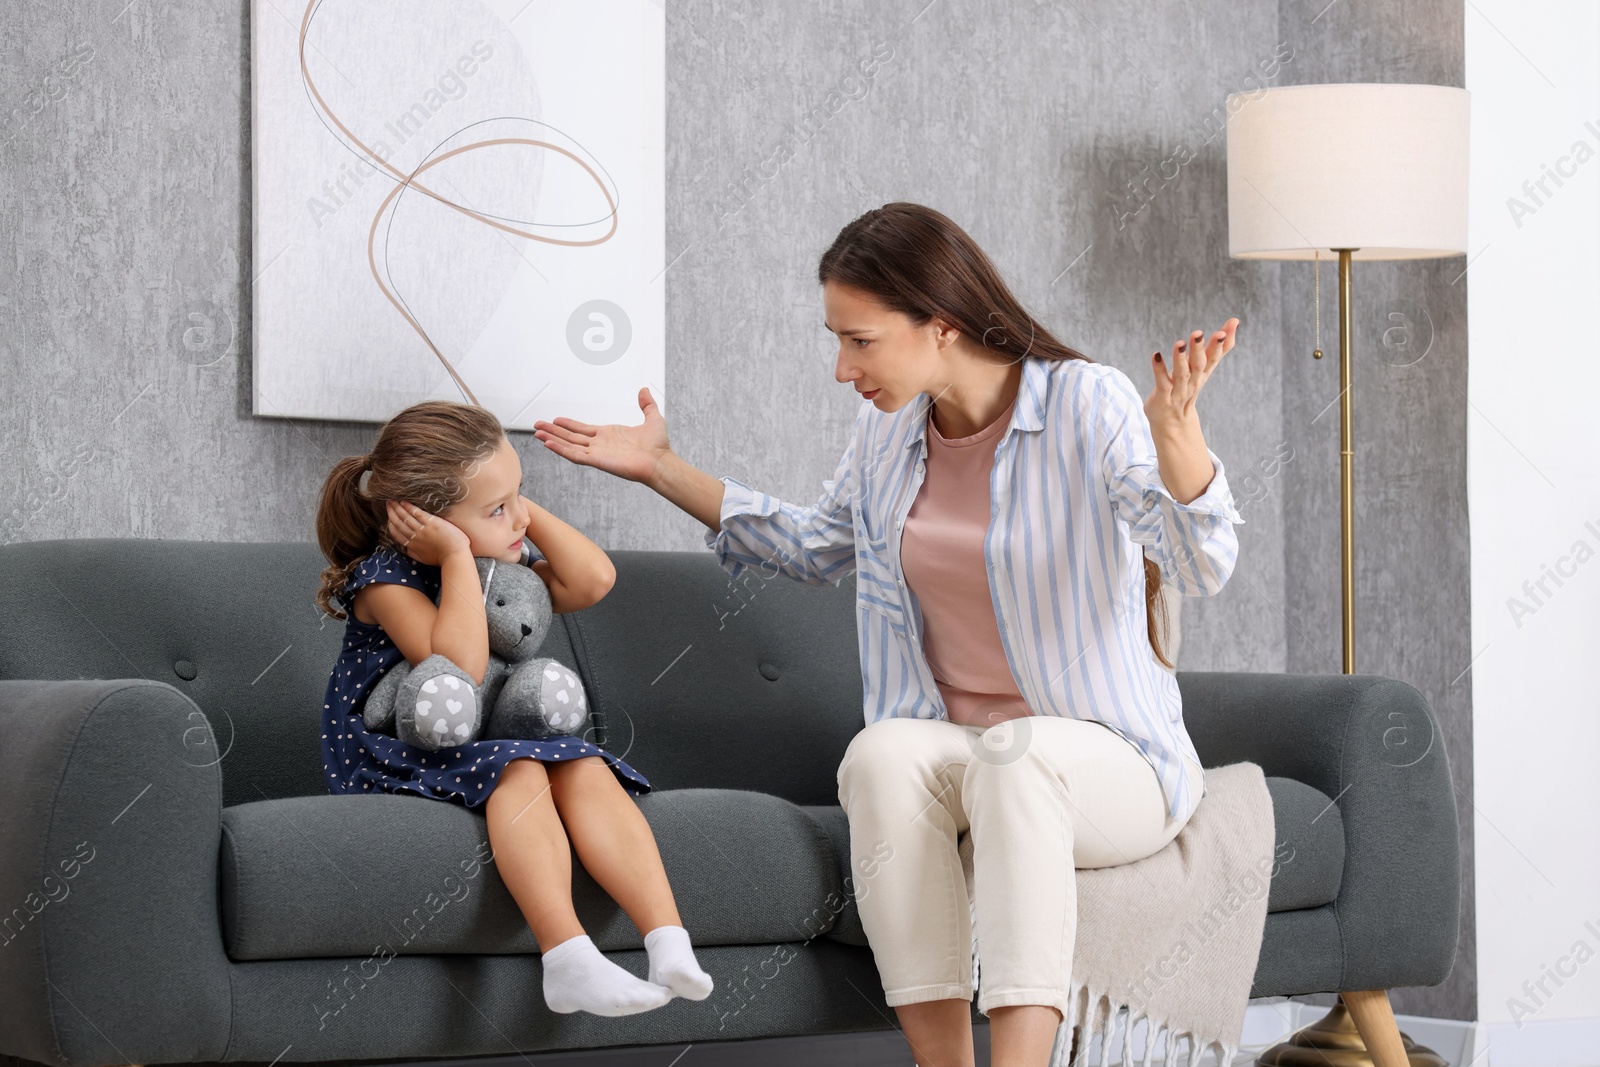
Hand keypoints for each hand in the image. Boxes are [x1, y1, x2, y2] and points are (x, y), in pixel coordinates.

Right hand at [386, 500, 470, 566]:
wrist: (454, 556)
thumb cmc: (441, 558)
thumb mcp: (423, 559)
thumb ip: (413, 553)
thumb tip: (406, 548)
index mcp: (412, 546)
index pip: (396, 533)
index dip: (390, 524)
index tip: (388, 517)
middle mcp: (414, 537)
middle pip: (398, 523)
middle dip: (391, 512)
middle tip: (388, 504)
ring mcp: (422, 529)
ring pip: (405, 517)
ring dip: (397, 507)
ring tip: (392, 500)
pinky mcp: (432, 523)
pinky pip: (417, 513)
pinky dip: (409, 507)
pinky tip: (404, 502)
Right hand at [533, 386, 671, 484]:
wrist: (660, 461)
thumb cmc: (658, 445)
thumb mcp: (652, 418)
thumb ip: (647, 404)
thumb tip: (644, 391)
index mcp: (608, 435)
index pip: (582, 429)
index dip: (568, 425)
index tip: (555, 420)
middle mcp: (600, 444)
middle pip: (571, 437)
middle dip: (553, 431)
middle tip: (537, 426)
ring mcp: (597, 453)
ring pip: (569, 445)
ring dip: (552, 439)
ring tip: (537, 433)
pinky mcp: (597, 461)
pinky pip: (575, 455)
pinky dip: (561, 450)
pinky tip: (549, 444)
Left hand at [1147, 318, 1238, 428]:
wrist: (1173, 422)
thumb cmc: (1188, 387)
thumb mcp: (1205, 367)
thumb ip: (1219, 346)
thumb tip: (1235, 320)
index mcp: (1204, 373)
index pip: (1213, 358)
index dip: (1219, 346)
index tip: (1223, 331)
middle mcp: (1193, 381)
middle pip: (1198, 365)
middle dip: (1199, 349)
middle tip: (1198, 333)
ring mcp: (1178, 391)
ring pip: (1181, 374)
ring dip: (1180, 359)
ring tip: (1179, 343)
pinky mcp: (1163, 397)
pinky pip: (1162, 382)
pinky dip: (1159, 370)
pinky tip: (1156, 355)